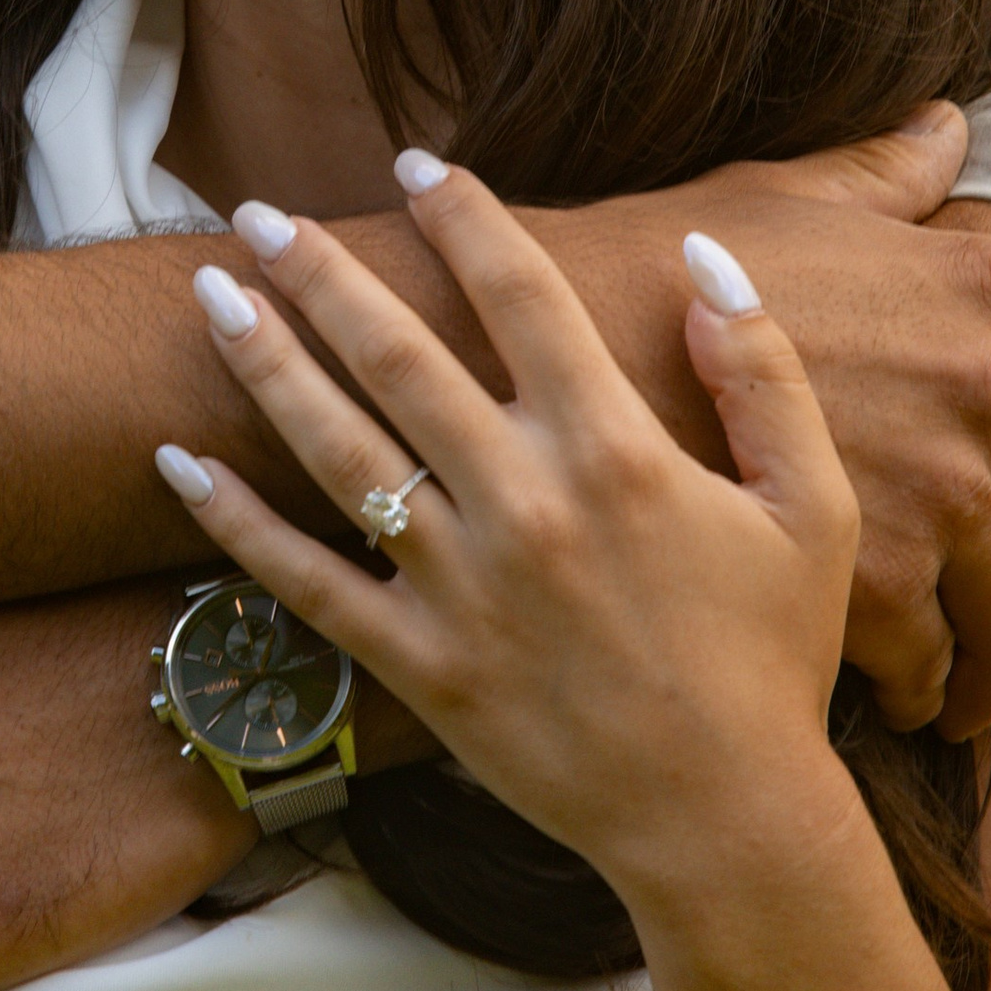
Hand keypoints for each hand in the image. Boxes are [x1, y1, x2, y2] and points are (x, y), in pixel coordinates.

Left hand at [169, 171, 860, 906]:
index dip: (466, 218)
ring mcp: (463, 589)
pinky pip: (308, 584)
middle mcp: (527, 506)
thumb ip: (768, 376)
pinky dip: (236, 525)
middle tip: (260, 212)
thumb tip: (705, 259)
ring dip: (264, 364)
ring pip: (338, 450)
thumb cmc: (774, 660)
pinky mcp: (419, 666)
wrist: (728, 825)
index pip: (524, 296)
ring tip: (207, 295)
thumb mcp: (814, 511)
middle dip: (321, 271)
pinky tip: (177, 465)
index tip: (418, 165)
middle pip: (400, 355)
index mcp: (619, 453)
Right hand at [523, 112, 990, 736]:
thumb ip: (890, 175)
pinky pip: (940, 669)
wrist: (544, 353)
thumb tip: (950, 124)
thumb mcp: (793, 196)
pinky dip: (931, 694)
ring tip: (986, 688)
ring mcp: (940, 498)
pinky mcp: (872, 587)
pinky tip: (900, 697)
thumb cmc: (664, 262)